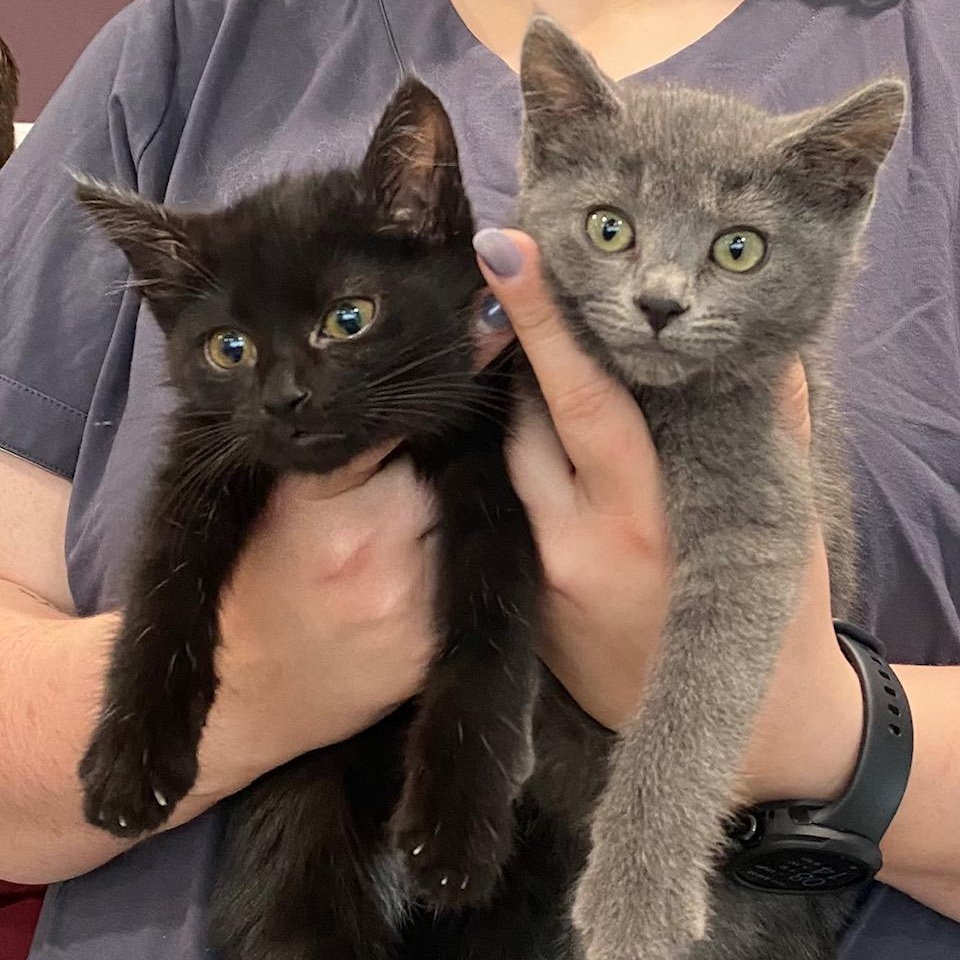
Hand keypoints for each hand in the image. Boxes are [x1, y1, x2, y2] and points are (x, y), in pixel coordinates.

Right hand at [193, 314, 513, 800]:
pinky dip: (465, 550)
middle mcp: (379, 551)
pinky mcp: (438, 645)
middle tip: (468, 409)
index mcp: (322, 506)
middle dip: (453, 440)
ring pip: (467, 517)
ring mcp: (416, 603)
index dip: (431, 383)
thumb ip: (324, 446)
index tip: (482, 332)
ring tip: (446, 488)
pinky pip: (469, 576)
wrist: (254, 695)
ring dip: (465, 494)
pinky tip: (446, 544)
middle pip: (446, 466)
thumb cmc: (253, 585)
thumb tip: (384, 382)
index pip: (393, 421)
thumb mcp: (268, 503)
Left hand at [475, 228, 861, 804]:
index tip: (504, 252)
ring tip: (527, 362)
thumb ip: (766, 427)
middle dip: (513, 354)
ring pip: (505, 464)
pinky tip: (532, 439)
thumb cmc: (773, 612)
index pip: (583, 403)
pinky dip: (517, 466)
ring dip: (513, 409)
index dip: (543, 327)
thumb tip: (761, 344)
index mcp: (647, 517)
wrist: (754, 736)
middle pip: (521, 425)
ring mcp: (543, 580)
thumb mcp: (776, 517)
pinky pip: (508, 511)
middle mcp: (577, 547)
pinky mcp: (530, 608)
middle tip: (510, 287)